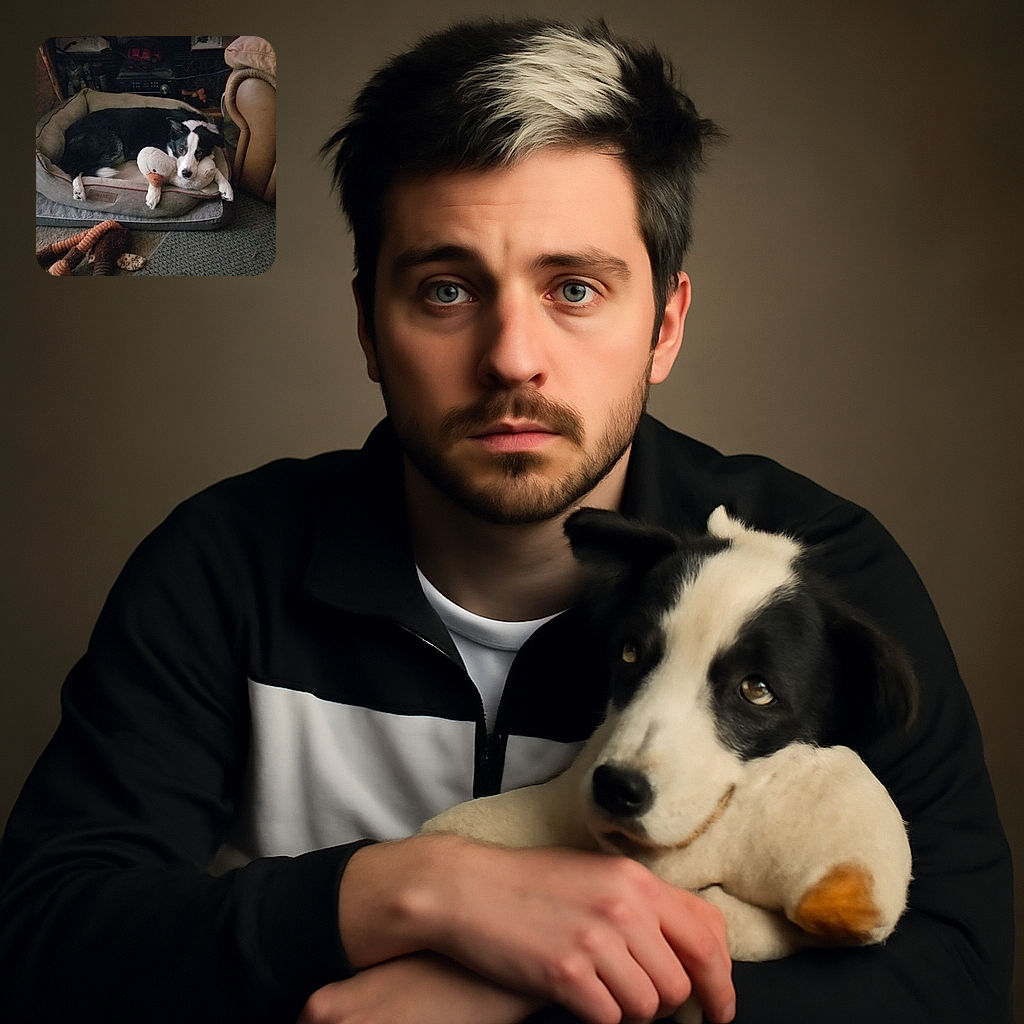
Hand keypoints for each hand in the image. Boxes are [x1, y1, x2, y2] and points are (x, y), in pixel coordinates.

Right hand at [338, 836, 734, 1023]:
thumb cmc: (530, 883)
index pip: (708, 934)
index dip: (721, 979)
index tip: (718, 1005)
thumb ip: (642, 903)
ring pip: (650, 1007)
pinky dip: (600, 1018)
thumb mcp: (595, 875)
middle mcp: (623, 905)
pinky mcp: (566, 971)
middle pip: (683, 981)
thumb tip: (688, 945)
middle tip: (644, 1004)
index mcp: (635, 878)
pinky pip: (610, 1020)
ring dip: (631, 1012)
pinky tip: (580, 998)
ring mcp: (595, 938)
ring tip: (604, 994)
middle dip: (671, 1005)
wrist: (468, 888)